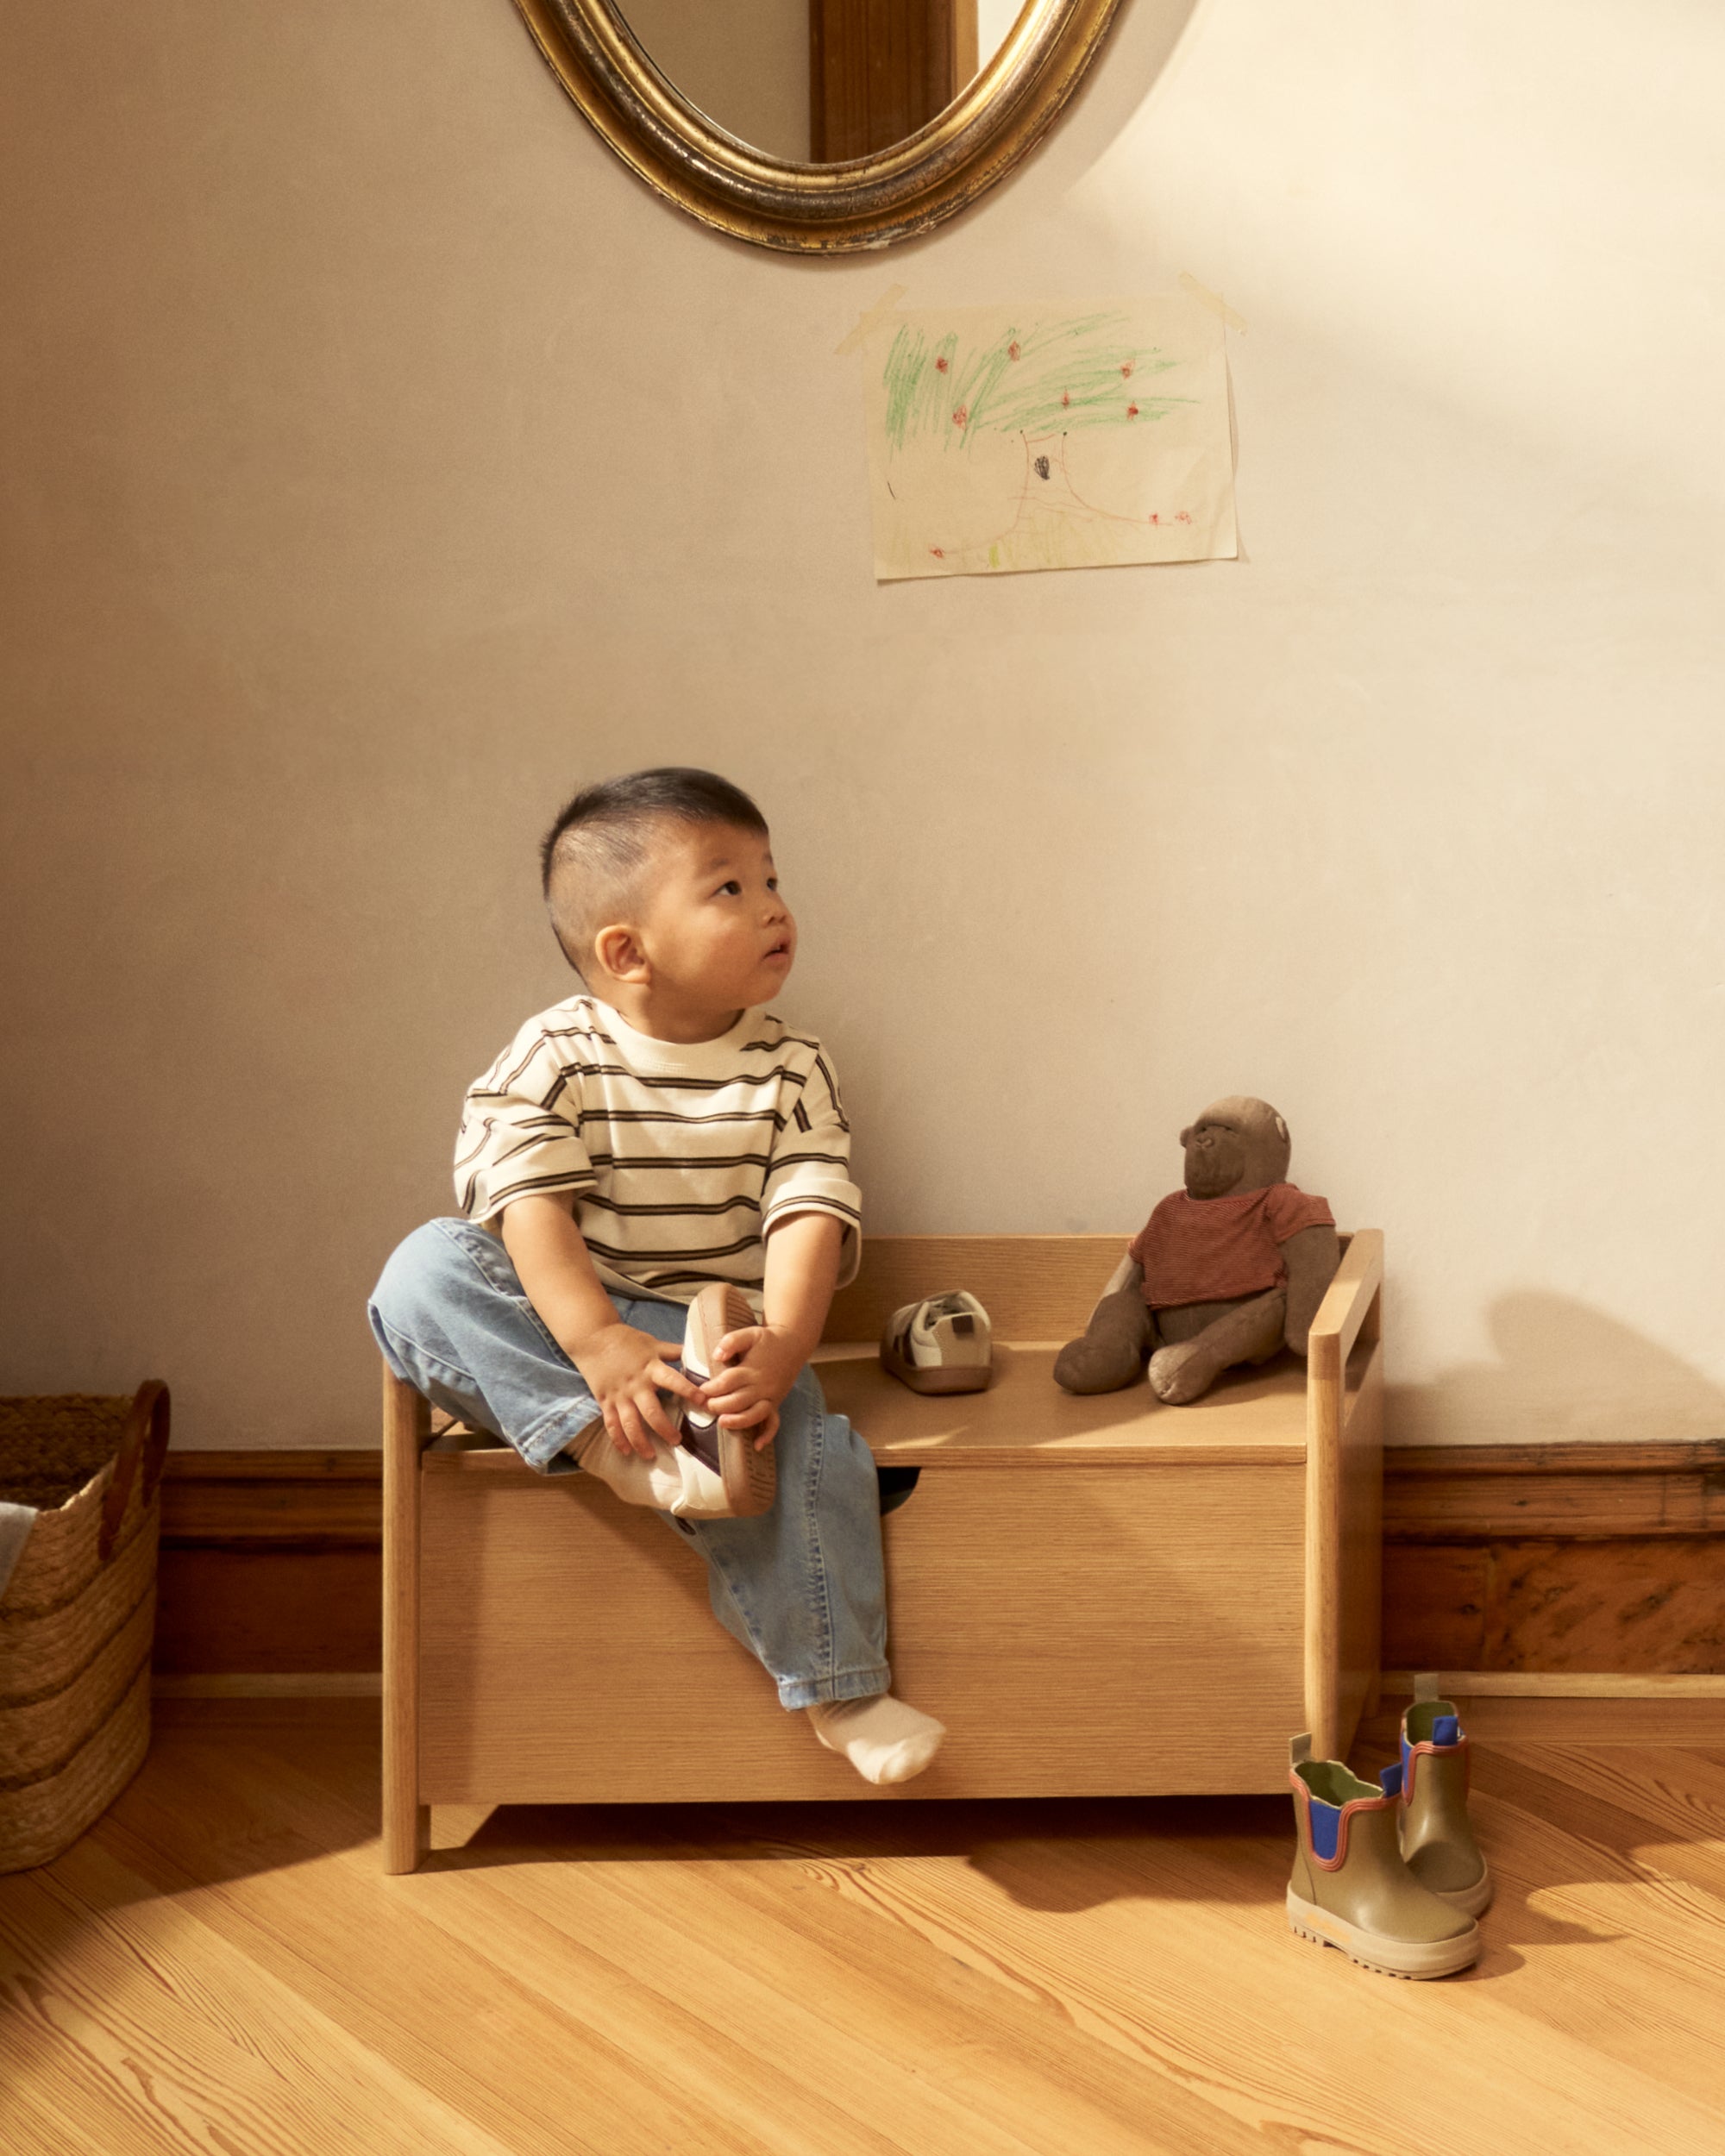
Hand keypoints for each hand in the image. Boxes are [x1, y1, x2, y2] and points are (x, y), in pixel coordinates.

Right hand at [572, 1322, 703, 1458]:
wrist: (593, 1336)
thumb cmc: (627, 1339)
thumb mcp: (652, 1342)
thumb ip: (673, 1351)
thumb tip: (699, 1353)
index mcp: (651, 1367)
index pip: (673, 1380)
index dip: (688, 1391)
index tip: (704, 1402)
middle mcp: (636, 1384)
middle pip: (651, 1411)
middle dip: (665, 1429)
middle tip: (677, 1441)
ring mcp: (619, 1394)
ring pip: (630, 1423)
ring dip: (641, 1441)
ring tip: (651, 1455)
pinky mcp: (604, 1400)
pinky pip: (611, 1424)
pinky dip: (618, 1439)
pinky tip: (626, 1451)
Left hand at [698, 1322, 805, 1449]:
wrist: (793, 1344)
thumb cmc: (767, 1339)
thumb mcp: (750, 1333)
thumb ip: (732, 1341)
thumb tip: (716, 1355)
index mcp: (752, 1369)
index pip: (727, 1382)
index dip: (711, 1388)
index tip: (701, 1390)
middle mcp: (761, 1385)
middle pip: (737, 1400)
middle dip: (718, 1405)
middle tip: (705, 1405)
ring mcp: (770, 1396)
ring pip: (754, 1414)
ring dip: (738, 1421)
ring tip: (722, 1423)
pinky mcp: (776, 1403)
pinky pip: (774, 1422)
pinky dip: (767, 1435)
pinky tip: (757, 1445)